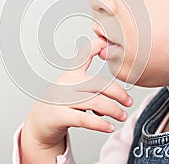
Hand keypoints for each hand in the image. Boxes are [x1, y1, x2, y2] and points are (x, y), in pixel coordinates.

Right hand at [19, 37, 132, 162]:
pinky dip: (100, 124)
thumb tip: (118, 95)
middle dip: (118, 93)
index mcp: (71, 75)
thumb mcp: (73, 90)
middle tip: (129, 102)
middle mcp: (66, 84)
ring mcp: (61, 99)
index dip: (94, 46)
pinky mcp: (59, 115)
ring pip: (95, 102)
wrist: (39, 124)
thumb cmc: (60, 106)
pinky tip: (109, 127)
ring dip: (113, 110)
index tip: (106, 41)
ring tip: (122, 116)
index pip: (83, 56)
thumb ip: (92, 88)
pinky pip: (84, 119)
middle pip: (98, 84)